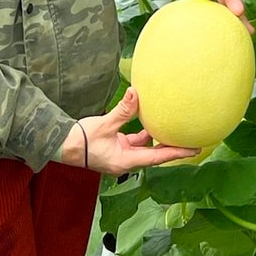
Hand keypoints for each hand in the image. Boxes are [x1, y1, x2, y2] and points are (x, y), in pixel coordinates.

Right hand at [61, 87, 202, 173]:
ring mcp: (120, 156)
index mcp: (125, 160)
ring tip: (173, 129)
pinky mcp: (115, 149)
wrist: (61, 145)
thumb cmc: (81, 139)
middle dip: (172, 148)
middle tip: (191, 141)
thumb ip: (123, 110)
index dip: (177, 153)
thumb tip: (136, 93)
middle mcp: (126, 161)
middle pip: (155, 156)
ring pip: (145, 149)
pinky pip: (134, 142)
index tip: (194, 149)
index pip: (158, 157)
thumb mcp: (104, 124)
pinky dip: (143, 134)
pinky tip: (149, 121)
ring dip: (157, 139)